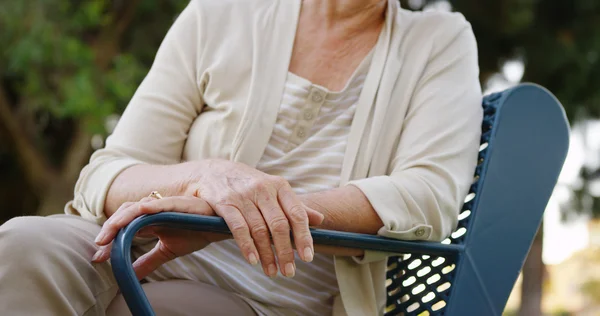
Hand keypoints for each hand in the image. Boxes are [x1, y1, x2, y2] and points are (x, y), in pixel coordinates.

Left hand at [93, 196, 226, 278]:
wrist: (220, 226)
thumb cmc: (197, 231)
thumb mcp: (168, 251)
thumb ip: (149, 261)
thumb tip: (132, 276)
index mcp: (150, 220)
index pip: (124, 227)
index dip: (110, 240)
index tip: (98, 258)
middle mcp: (154, 210)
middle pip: (125, 215)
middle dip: (110, 229)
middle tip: (100, 247)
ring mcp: (165, 206)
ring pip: (137, 208)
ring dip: (122, 219)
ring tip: (111, 232)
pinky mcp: (179, 204)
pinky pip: (160, 204)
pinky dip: (148, 207)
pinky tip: (138, 212)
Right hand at [187, 159, 324, 277]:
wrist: (212, 171)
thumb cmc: (248, 184)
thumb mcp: (273, 189)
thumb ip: (295, 205)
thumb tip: (320, 220)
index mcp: (279, 185)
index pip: (296, 213)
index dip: (303, 237)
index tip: (307, 257)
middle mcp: (263, 189)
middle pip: (279, 225)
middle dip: (285, 251)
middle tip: (289, 272)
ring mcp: (243, 196)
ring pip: (260, 230)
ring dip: (267, 255)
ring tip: (272, 272)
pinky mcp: (225, 203)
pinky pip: (239, 228)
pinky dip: (247, 247)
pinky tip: (253, 261)